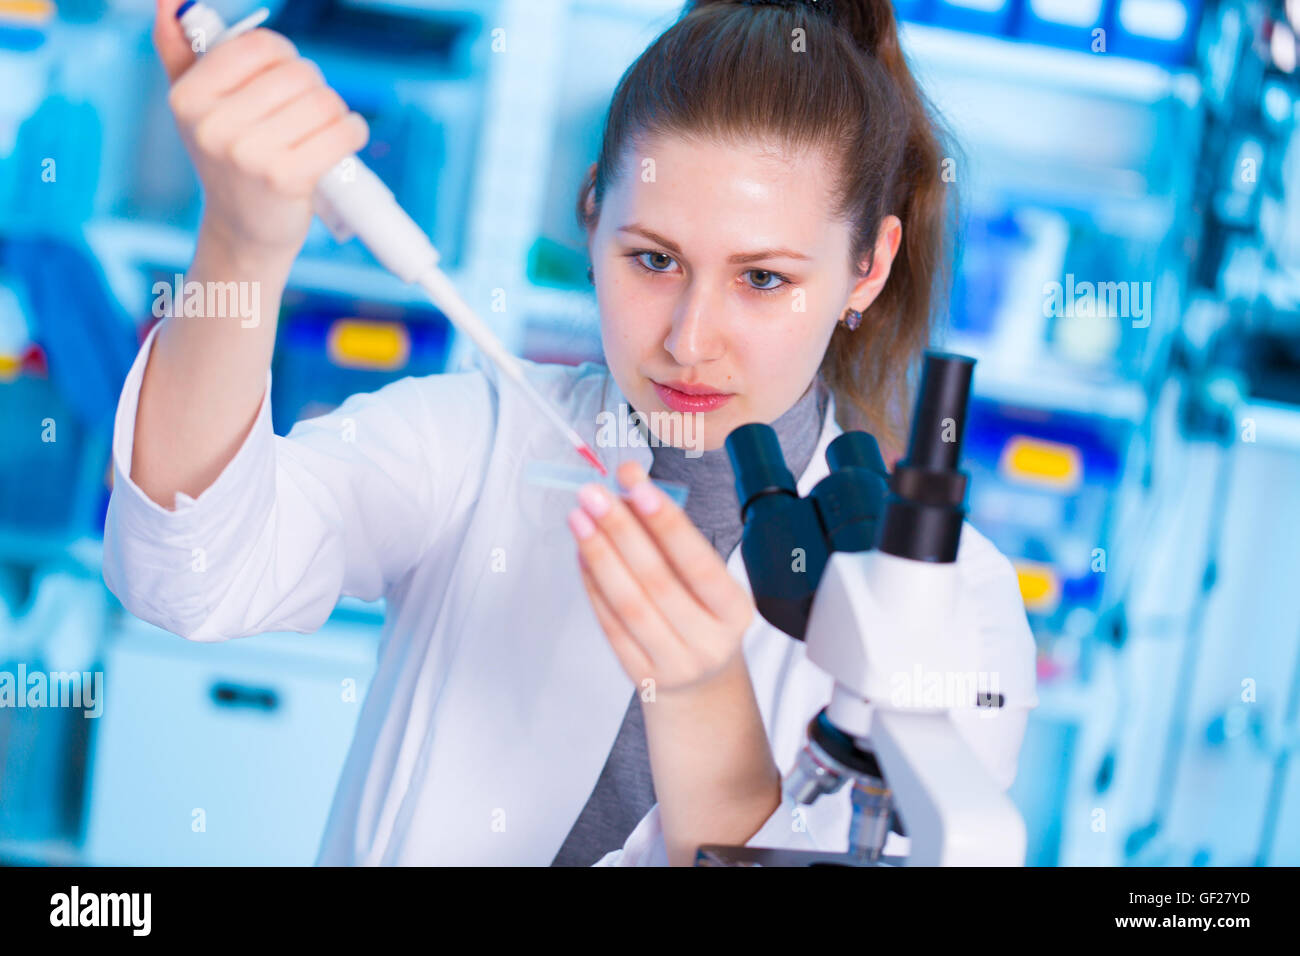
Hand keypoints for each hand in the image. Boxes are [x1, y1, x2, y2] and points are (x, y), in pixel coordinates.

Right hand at [152, 0, 368, 261]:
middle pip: (298, 73)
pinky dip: (352, 132)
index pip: (259, 46)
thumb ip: (181, 52)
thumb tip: (170, 2)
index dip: (284, 57)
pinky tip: (342, 141)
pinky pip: (341, 132)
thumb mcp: (197, 107)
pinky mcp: (286, 179)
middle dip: (313, 88)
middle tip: (306, 114)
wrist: (244, 229)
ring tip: (322, 132)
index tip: (286, 77)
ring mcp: (248, 155)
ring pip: (324, 101)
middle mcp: (212, 126)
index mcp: (188, 98)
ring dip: (335, 112)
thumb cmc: (229, 160)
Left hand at [567, 461, 755, 694]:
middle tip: (593, 494)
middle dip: (620, 530)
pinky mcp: (642, 676)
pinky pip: (611, 627)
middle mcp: (710, 641)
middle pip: (657, 580)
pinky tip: (582, 555)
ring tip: (579, 519)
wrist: (701, 678)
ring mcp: (676, 664)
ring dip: (599, 556)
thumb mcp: (705, 578)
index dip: (666, 523)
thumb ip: (671, 539)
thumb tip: (628, 491)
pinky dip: (593, 587)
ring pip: (629, 605)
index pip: (699, 562)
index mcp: (735, 610)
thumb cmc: (701, 612)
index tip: (636, 486)